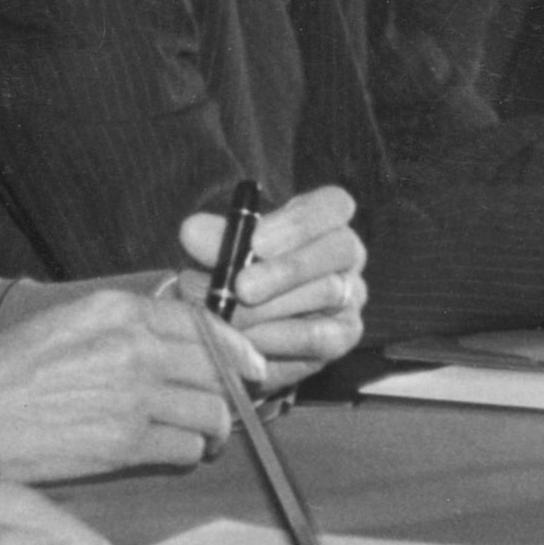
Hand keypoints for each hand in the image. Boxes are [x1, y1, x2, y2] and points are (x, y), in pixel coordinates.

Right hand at [0, 291, 242, 480]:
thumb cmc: (8, 370)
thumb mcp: (68, 320)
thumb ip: (123, 323)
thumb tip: (172, 338)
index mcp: (118, 310)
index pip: (203, 322)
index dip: (235, 346)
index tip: (248, 362)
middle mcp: (135, 347)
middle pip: (219, 369)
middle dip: (232, 390)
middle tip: (230, 404)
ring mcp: (135, 397)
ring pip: (213, 412)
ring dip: (214, 427)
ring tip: (203, 434)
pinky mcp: (127, 443)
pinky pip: (187, 448)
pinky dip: (188, 453)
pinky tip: (173, 451)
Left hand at [174, 183, 365, 373]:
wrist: (237, 326)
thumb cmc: (234, 273)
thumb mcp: (222, 252)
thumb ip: (213, 240)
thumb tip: (191, 231)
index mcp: (323, 218)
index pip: (335, 204)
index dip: (300, 221)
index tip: (256, 240)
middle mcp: (346, 252)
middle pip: (339, 247)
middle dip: (287, 268)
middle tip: (241, 287)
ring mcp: (352, 294)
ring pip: (329, 292)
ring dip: (275, 306)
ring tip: (231, 316)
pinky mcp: (345, 334)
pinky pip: (322, 336)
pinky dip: (281, 338)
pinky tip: (248, 340)